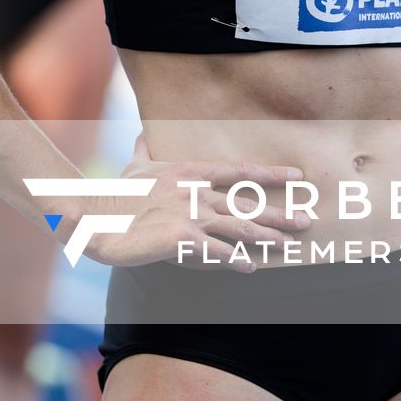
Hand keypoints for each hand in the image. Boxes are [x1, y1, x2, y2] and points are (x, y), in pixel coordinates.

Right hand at [64, 132, 312, 268]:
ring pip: (238, 227)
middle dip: (279, 213)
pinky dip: (235, 261)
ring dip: (266, 237)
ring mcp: (188, 214)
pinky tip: (249, 268)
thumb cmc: (114, 191)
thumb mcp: (134, 163)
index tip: (297, 177)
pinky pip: (215, 252)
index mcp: (189, 171)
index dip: (271, 174)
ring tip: (288, 246)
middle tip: (306, 221)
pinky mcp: (179, 239)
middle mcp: (195, 191)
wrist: (93, 215)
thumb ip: (146, 147)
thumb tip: (146, 132)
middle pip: (247, 203)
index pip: (240, 171)